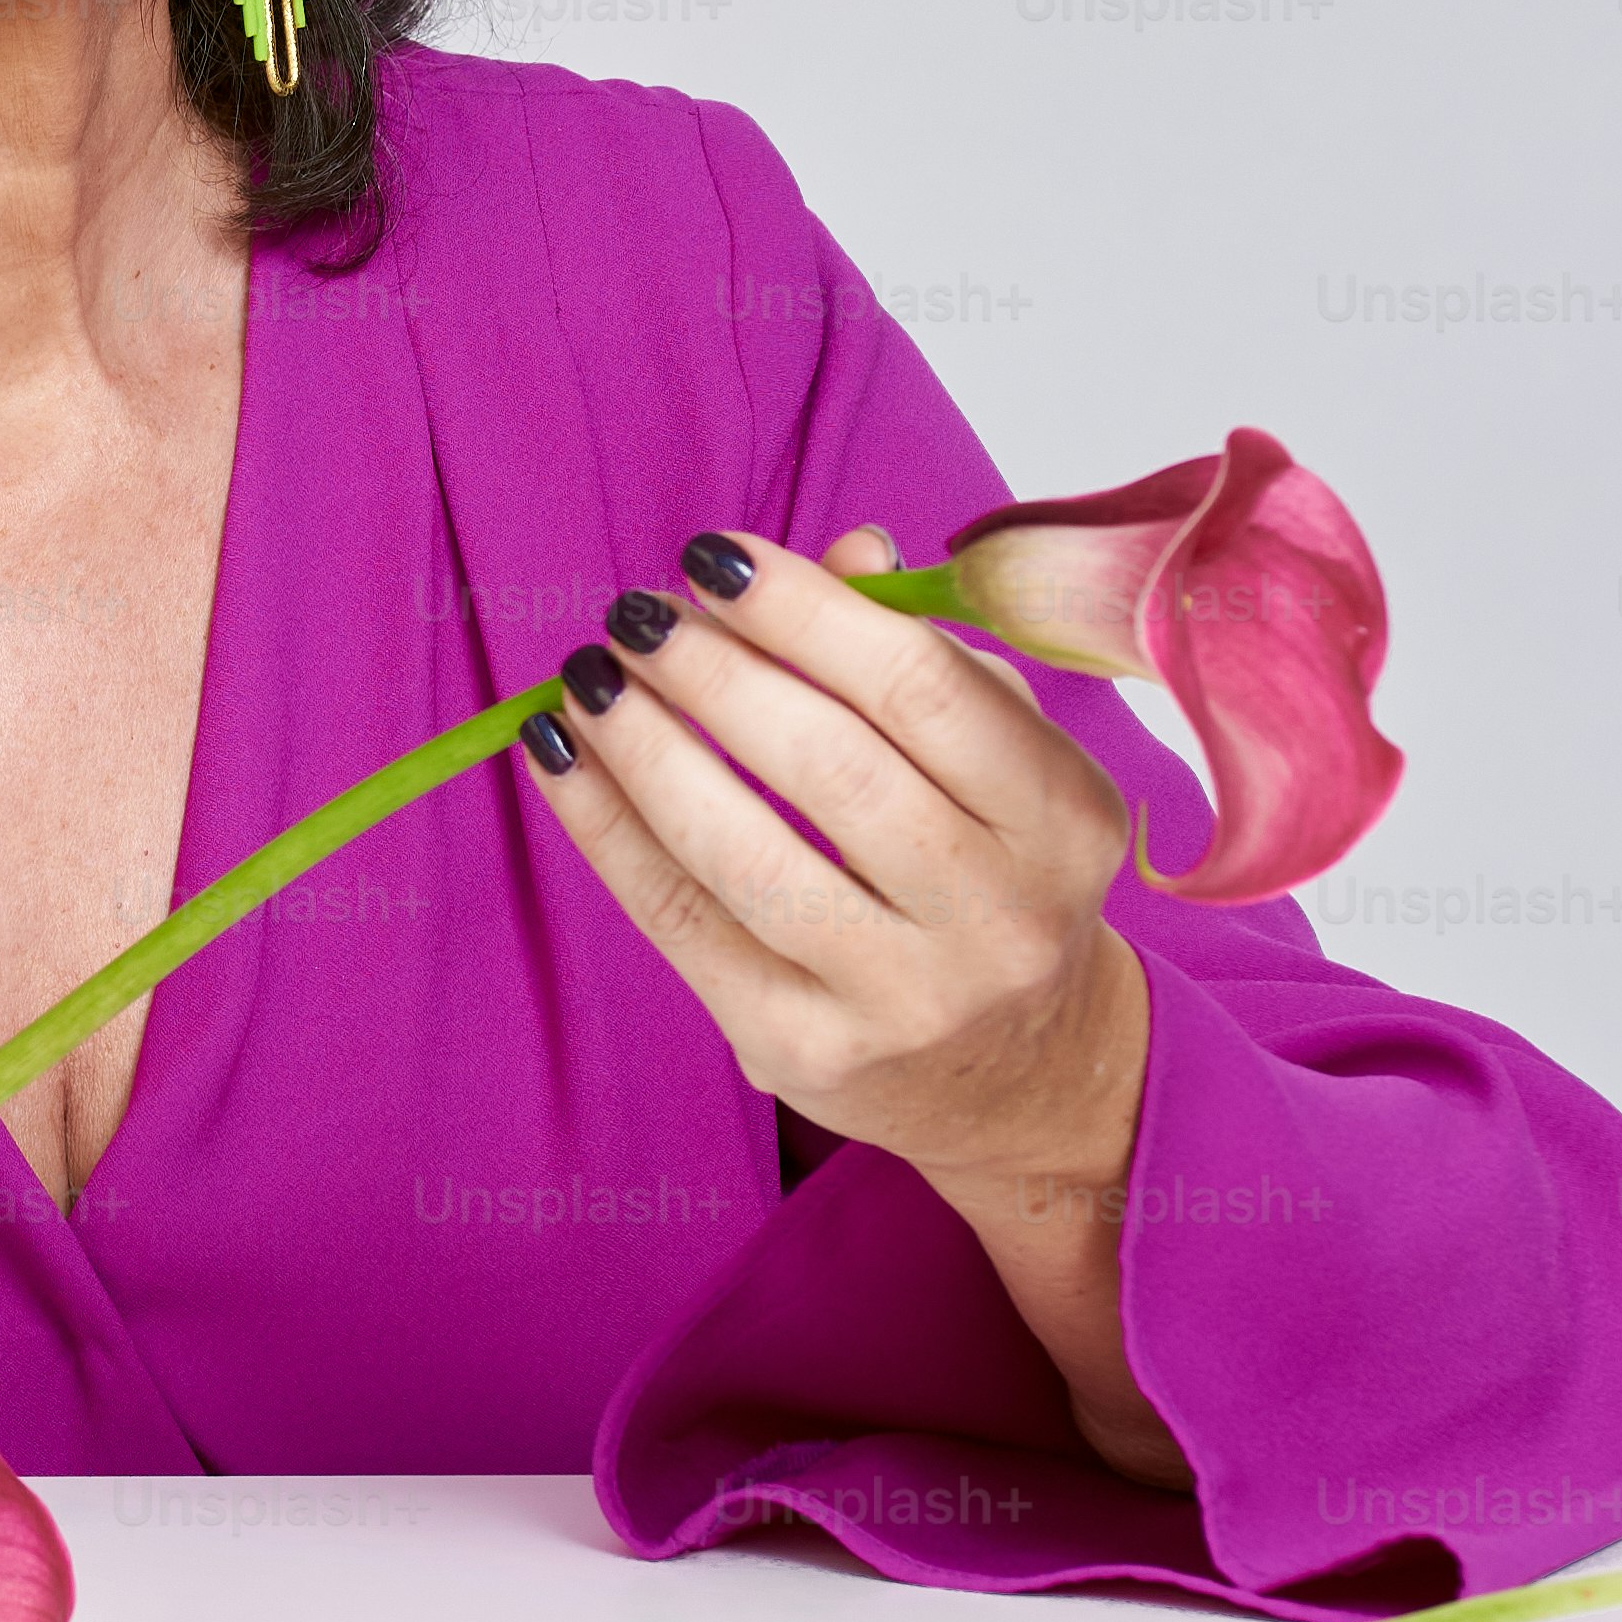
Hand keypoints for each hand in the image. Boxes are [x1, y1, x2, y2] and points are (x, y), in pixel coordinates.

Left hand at [526, 525, 1180, 1483]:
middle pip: (828, 768)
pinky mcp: (802, 1049)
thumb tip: (840, 549)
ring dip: (643, 747)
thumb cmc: (992, 875)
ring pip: (742, 851)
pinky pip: (680, 919)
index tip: (710, 555)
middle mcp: (997, 917)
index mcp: (1062, 820)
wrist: (1017, 1071)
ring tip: (586, 679)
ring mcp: (900, 997)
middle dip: (709, 672)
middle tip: (634, 613)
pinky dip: (603, 827)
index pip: (921, 690)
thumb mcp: (1003, 765)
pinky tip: (559, 757)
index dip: (802, 610)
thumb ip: (929, 655)